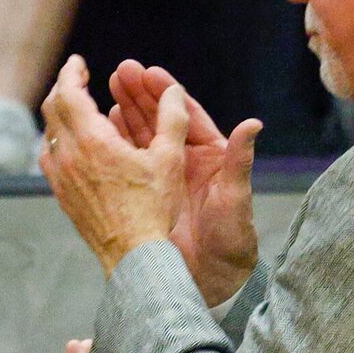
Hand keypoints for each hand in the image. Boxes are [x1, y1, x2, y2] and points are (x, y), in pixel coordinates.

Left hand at [39, 56, 186, 272]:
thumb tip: (175, 91)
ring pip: (49, 134)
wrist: (132, 255)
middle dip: (64, 87)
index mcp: (93, 141)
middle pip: (53, 109)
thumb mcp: (170, 158)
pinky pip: (51, 158)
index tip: (78, 62)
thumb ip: (173, 118)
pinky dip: (59, 140)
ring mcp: (61, 178)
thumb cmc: (154, 207)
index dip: (71, 73)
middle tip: (77, 77)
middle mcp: (69, 157)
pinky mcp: (61, 196)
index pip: (69, 93)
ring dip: (60, 115)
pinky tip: (73, 143)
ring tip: (76, 107)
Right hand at [111, 60, 259, 304]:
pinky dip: (115, 147)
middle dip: (139, 96)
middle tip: (119, 72)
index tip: (148, 72)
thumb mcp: (236, 198)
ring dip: (123, 116)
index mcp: (210, 157)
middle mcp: (186, 163)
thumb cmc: (231, 241)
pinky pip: (128, 166)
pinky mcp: (147, 196)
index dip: (166, 93)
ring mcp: (164, 179)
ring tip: (104, 94)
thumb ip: (240, 161)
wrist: (212, 280)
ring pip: (141, 139)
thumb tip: (253, 123)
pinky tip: (99, 132)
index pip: (186, 116)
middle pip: (160, 121)